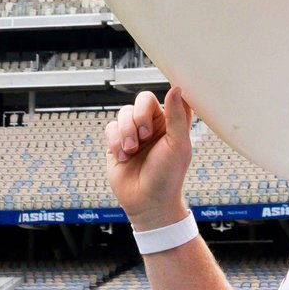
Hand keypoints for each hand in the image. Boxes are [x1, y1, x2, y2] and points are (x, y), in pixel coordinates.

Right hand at [105, 86, 194, 230]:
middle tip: (144, 137)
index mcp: (171, 122)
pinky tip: (123, 157)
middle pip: (139, 102)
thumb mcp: (178, 144)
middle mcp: (152, 125)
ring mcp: (133, 133)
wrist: (147, 202)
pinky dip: (115, 142)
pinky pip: (110, 128)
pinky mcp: (116, 143)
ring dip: (125, 132)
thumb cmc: (168, 176)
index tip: (159, 110)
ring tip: (131, 151)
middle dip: (137, 119)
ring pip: (122, 114)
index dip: (158, 103)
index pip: (164, 97)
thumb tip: (176, 88)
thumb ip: (177, 115)